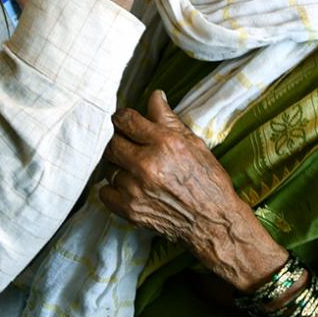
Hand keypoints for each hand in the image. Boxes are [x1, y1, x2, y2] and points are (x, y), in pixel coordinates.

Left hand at [100, 90, 286, 292]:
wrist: (213, 221)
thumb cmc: (208, 180)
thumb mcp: (193, 143)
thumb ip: (168, 119)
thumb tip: (154, 95)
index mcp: (164, 143)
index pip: (126, 120)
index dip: (123, 118)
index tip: (125, 122)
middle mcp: (147, 164)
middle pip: (112, 143)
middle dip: (120, 141)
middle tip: (131, 146)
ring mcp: (136, 188)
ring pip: (109, 167)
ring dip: (119, 166)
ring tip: (134, 169)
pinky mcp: (130, 210)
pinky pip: (105, 191)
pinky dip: (113, 188)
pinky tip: (128, 186)